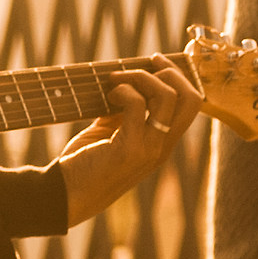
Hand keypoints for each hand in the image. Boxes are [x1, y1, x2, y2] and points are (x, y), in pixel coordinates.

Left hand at [56, 54, 203, 226]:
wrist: (65, 196)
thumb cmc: (82, 164)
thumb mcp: (108, 134)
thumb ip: (121, 113)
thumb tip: (123, 84)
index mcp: (162, 142)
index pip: (192, 105)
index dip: (180, 78)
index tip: (156, 62)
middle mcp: (163, 146)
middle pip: (192, 99)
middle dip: (170, 72)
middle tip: (144, 63)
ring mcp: (150, 149)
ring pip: (168, 97)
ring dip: (141, 77)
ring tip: (114, 79)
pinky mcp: (130, 149)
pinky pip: (138, 106)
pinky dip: (124, 91)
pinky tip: (108, 95)